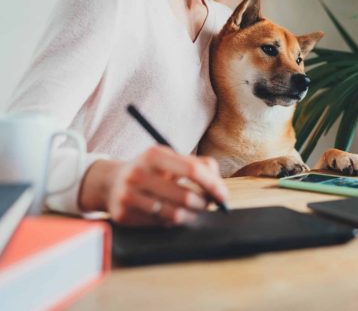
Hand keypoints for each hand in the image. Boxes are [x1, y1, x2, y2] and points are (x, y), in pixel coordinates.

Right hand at [79, 145, 228, 225]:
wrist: (111, 182)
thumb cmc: (152, 170)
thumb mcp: (171, 159)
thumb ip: (199, 166)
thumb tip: (220, 190)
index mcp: (153, 155)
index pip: (193, 171)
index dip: (213, 185)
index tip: (223, 196)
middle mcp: (137, 174)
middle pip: (186, 196)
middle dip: (204, 204)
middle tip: (209, 205)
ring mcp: (127, 196)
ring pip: (174, 215)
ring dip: (191, 216)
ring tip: (193, 211)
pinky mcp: (123, 215)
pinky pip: (160, 225)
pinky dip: (172, 222)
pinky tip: (172, 214)